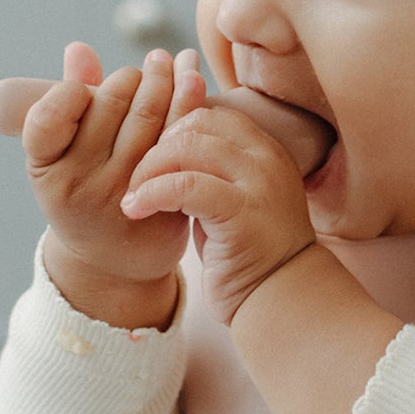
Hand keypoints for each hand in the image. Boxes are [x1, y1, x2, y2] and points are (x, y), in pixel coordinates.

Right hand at [24, 41, 205, 320]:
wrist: (115, 263)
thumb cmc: (85, 192)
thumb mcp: (64, 156)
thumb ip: (67, 102)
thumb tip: (79, 49)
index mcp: (45, 171)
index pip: (51, 114)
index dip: (74, 90)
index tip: (88, 88)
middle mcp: (80, 186)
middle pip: (110, 105)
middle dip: (131, 77)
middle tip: (146, 68)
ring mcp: (124, 195)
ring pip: (149, 116)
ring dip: (164, 79)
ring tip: (169, 63)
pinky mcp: (163, 199)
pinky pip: (179, 138)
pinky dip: (189, 101)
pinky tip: (193, 79)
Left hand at [120, 100, 316, 325]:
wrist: (281, 299)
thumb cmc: (248, 254)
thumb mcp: (231, 200)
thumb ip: (209, 170)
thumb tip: (163, 147)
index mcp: (265, 150)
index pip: (209, 114)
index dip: (171, 131)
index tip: (151, 163)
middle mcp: (267, 159)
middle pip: (196, 123)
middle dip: (156, 148)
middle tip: (136, 181)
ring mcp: (258, 183)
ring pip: (187, 148)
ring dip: (148, 170)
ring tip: (133, 197)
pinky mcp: (242, 212)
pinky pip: (185, 185)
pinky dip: (152, 193)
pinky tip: (136, 209)